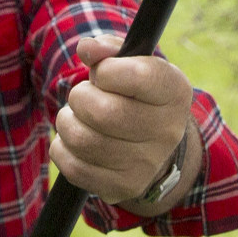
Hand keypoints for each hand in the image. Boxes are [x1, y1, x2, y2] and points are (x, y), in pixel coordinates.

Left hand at [52, 35, 195, 211]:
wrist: (149, 142)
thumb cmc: (133, 93)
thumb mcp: (130, 63)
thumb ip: (109, 49)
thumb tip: (87, 49)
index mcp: (175, 92)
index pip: (138, 77)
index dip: (107, 71)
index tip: (103, 72)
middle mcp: (168, 131)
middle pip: (104, 113)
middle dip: (80, 97)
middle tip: (82, 96)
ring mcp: (146, 165)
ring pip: (83, 140)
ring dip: (67, 122)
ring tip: (75, 116)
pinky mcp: (122, 188)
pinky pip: (74, 167)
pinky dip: (63, 149)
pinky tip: (73, 140)